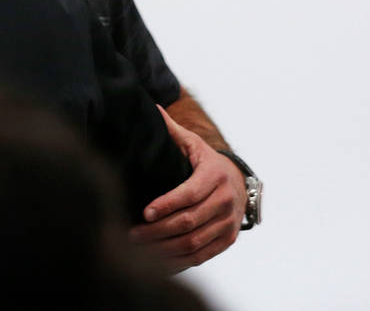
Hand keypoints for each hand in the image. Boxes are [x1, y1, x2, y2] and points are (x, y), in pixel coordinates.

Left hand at [129, 106, 246, 271]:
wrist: (238, 181)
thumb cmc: (206, 161)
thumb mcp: (193, 144)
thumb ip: (172, 131)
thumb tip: (152, 107)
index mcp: (214, 176)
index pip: (190, 193)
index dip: (167, 204)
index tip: (145, 211)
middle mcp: (225, 201)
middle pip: (190, 221)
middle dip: (158, 230)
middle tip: (131, 234)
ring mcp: (228, 223)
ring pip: (195, 242)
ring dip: (165, 249)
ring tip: (138, 250)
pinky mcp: (228, 239)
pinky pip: (203, 255)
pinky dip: (179, 261)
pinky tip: (157, 263)